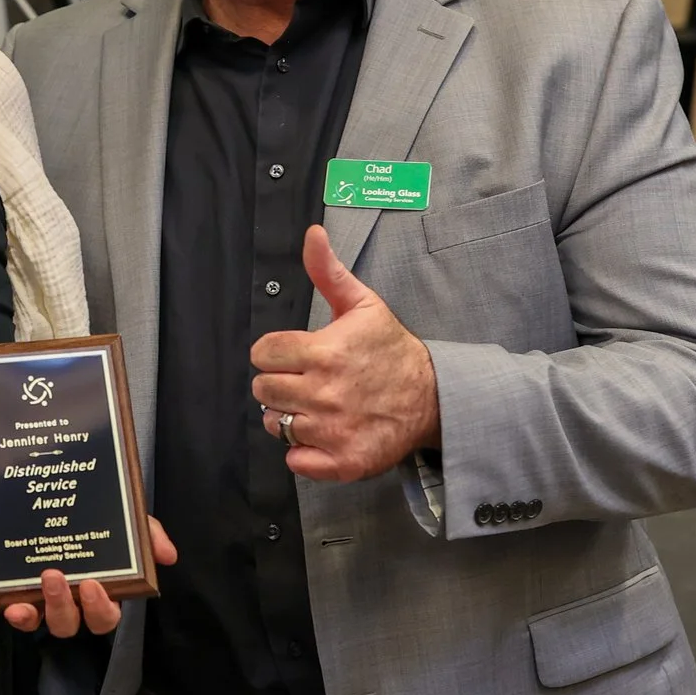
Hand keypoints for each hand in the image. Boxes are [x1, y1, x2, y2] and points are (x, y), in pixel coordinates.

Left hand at [0, 517, 177, 636]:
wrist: (47, 483)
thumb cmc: (93, 512)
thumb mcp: (122, 515)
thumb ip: (145, 532)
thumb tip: (167, 555)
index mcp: (95, 588)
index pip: (104, 614)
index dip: (100, 609)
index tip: (92, 587)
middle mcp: (64, 598)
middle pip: (68, 624)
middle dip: (61, 608)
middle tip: (53, 579)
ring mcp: (32, 594)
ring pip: (32, 620)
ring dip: (24, 617)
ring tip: (16, 603)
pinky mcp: (1, 585)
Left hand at [252, 225, 440, 482]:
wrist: (432, 396)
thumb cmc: (390, 349)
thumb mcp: (362, 304)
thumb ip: (328, 272)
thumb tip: (312, 234)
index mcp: (323, 352)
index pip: (262, 354)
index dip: (274, 353)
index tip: (294, 356)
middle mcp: (324, 393)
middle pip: (264, 390)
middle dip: (279, 384)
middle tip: (305, 381)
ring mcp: (333, 429)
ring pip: (276, 425)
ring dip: (288, 417)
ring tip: (315, 406)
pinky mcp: (343, 461)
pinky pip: (296, 460)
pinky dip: (302, 453)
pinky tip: (322, 434)